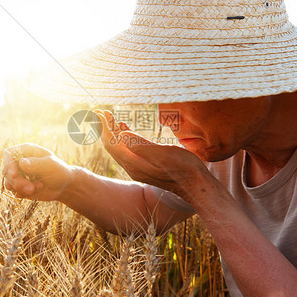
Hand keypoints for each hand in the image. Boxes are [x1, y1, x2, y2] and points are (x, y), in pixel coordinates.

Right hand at [2, 143, 78, 200]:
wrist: (64, 186)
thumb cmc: (59, 171)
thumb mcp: (50, 165)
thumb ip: (36, 164)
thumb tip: (21, 162)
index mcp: (27, 151)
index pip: (9, 154)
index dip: (8, 163)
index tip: (14, 174)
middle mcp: (20, 161)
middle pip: (7, 171)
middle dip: (18, 182)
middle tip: (31, 188)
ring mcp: (19, 174)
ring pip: (9, 182)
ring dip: (21, 188)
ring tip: (36, 188)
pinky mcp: (19, 185)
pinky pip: (14, 191)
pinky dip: (24, 193)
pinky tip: (37, 190)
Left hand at [94, 110, 210, 203]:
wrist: (195, 185)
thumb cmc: (183, 168)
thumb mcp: (164, 154)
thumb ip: (142, 146)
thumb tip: (121, 135)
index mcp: (134, 163)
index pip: (111, 143)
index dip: (105, 126)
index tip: (101, 112)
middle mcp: (132, 167)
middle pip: (112, 145)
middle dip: (105, 128)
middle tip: (101, 111)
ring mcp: (138, 168)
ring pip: (118, 148)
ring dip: (113, 132)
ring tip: (110, 117)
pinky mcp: (144, 167)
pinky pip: (127, 151)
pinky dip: (123, 138)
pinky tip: (125, 129)